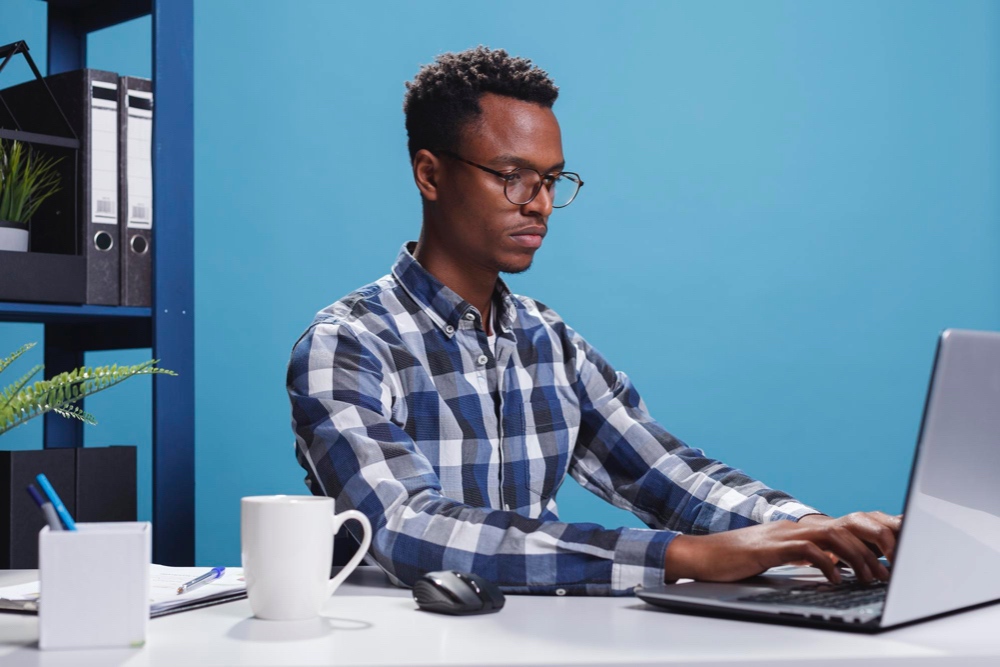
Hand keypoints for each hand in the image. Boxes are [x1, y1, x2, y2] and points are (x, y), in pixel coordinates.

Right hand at [663, 511, 901, 584]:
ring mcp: (784, 535)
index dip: (875, 531)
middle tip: (895, 565)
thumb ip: (805, 556)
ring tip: (873, 578)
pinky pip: (807, 551)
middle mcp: (797, 527)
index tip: (899, 549)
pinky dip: (827, 565)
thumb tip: (835, 565)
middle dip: (876, 542)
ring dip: (858, 557)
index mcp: (802, 529)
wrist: (702, 556)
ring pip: (834, 535)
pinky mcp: (771, 548)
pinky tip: (836, 580)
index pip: (847, 523)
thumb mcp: (779, 556)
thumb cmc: (737, 561)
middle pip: (848, 524)